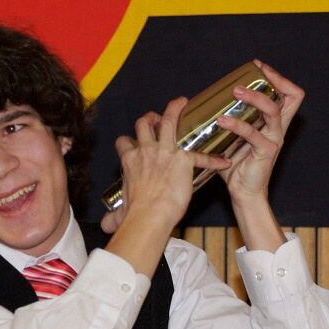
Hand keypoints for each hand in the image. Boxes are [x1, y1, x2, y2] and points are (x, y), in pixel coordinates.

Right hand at [101, 97, 230, 233]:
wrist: (149, 215)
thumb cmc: (135, 214)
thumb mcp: (120, 212)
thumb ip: (114, 217)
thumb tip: (105, 226)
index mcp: (129, 160)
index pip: (124, 142)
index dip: (129, 141)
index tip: (134, 143)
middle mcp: (145, 151)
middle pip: (144, 123)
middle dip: (150, 117)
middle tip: (157, 117)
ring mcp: (164, 152)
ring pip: (168, 121)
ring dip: (175, 110)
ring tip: (182, 102)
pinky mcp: (183, 160)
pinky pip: (201, 156)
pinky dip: (214, 160)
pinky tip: (223, 162)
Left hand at [216, 60, 304, 203]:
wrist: (242, 192)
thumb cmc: (235, 166)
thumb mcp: (231, 138)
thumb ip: (224, 122)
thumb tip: (199, 107)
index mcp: (273, 123)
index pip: (288, 94)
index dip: (277, 78)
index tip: (258, 67)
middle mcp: (278, 128)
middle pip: (292, 96)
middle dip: (275, 79)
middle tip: (255, 72)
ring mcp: (274, 139)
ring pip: (273, 110)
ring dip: (254, 97)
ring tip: (235, 91)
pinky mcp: (266, 152)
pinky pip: (253, 134)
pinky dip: (237, 125)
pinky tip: (222, 121)